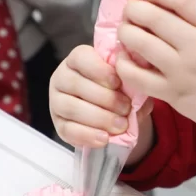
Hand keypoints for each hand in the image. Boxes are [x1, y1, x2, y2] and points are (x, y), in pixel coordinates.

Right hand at [49, 46, 153, 163]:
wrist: (116, 115)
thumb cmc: (120, 90)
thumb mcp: (129, 81)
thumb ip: (132, 79)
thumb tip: (138, 84)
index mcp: (78, 59)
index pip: (80, 57)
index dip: (99, 70)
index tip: (118, 83)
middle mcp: (62, 78)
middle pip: (76, 84)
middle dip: (105, 98)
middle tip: (126, 108)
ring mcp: (57, 102)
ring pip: (71, 108)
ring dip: (99, 118)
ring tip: (121, 125)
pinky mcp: (58, 125)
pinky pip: (68, 130)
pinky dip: (88, 135)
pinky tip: (105, 138)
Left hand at [115, 0, 195, 138]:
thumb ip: (195, 21)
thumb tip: (159, 2)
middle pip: (153, 17)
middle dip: (133, 9)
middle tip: (130, 11)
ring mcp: (182, 71)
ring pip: (140, 42)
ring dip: (125, 32)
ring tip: (126, 32)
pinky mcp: (171, 94)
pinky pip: (135, 75)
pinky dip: (123, 63)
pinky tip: (125, 59)